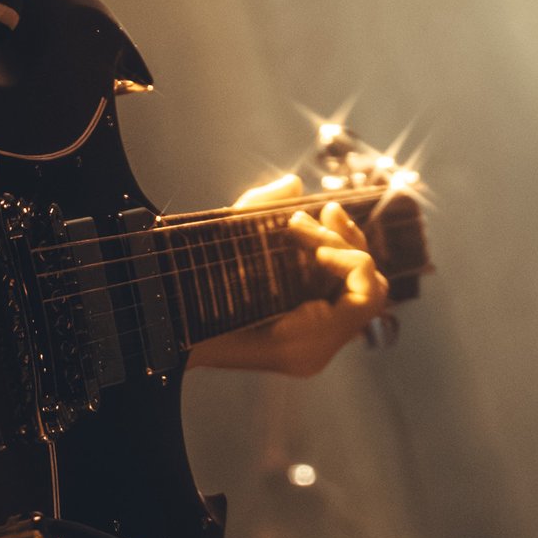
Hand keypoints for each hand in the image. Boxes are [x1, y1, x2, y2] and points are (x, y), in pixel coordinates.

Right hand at [188, 175, 391, 378]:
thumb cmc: (187, 293)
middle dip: (347, 244)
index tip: (308, 234)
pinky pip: (341, 297)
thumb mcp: (218, 245)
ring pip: (361, 292)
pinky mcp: (309, 335)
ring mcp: (314, 347)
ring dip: (342, 248)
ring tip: (316, 216)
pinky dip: (334, 263)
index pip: (364, 296)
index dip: (348, 255)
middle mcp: (315, 352)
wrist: (166, 334)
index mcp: (302, 343)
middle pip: (371, 290)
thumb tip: (293, 185)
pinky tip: (311, 234)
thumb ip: (257, 210)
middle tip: (314, 215)